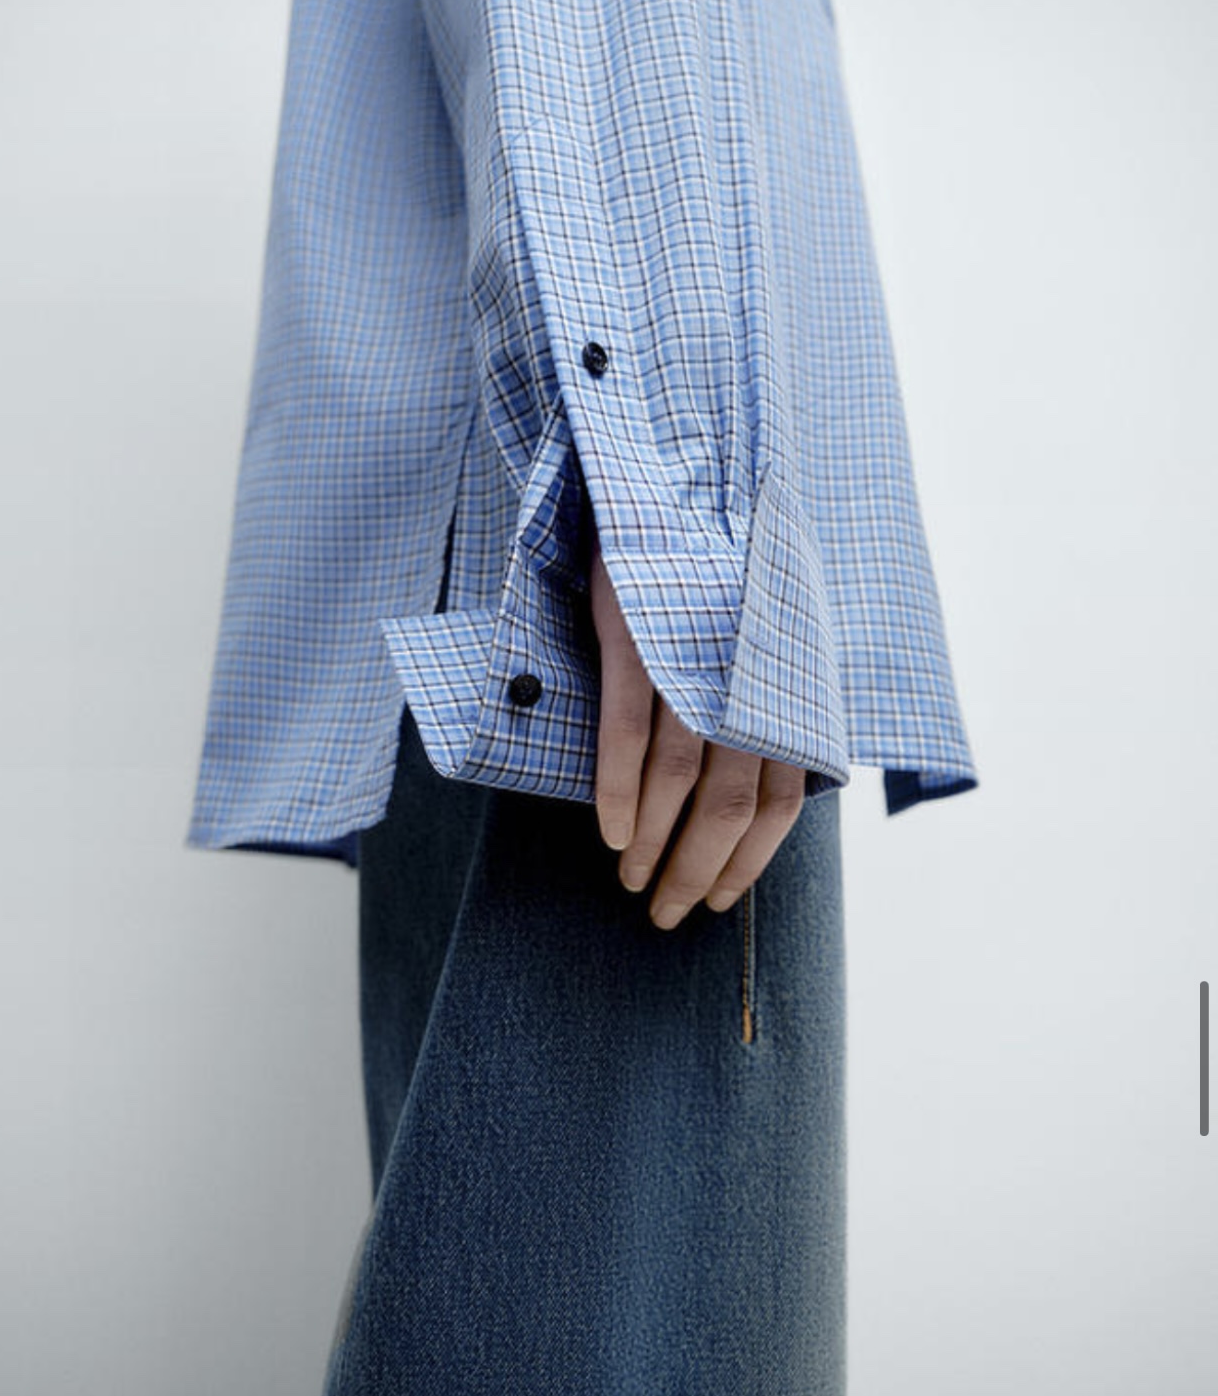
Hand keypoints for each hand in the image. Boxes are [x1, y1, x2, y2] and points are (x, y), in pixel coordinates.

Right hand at [589, 532, 804, 929]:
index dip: (748, 861)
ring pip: (681, 779)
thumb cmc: (711, 574)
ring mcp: (697, 660)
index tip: (714, 900)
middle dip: (695, 869)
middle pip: (730, 804)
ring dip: (653, 842)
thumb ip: (764, 706)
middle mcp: (750, 679)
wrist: (671, 483)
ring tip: (629, 880)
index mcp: (786, 687)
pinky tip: (610, 832)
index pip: (782, 801)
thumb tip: (755, 786)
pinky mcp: (643, 639)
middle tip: (663, 912)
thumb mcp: (761, 636)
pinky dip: (618, 789)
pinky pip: (631, 732)